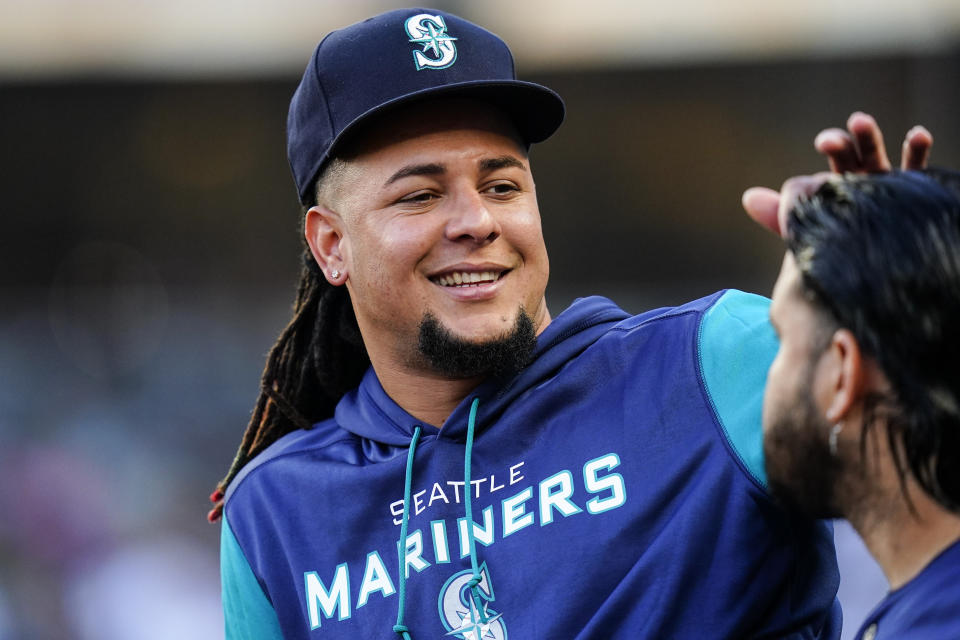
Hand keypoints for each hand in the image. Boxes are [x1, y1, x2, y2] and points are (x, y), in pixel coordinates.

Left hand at [742, 112, 932, 234]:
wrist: (867, 270)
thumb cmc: (837, 245)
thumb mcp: (808, 230)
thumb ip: (781, 215)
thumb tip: (747, 198)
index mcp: (843, 182)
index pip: (838, 158)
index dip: (834, 145)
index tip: (823, 142)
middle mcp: (869, 179)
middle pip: (859, 153)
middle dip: (850, 140)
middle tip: (835, 137)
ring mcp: (892, 187)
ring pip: (885, 158)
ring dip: (873, 139)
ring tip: (860, 122)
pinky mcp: (913, 195)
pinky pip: (918, 171)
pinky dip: (917, 150)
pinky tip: (918, 134)